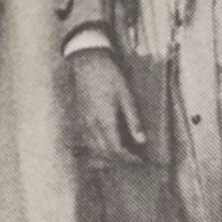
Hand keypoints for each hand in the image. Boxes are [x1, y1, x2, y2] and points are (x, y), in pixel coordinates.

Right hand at [69, 49, 146, 164]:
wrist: (87, 61)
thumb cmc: (109, 76)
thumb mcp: (126, 95)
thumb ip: (133, 119)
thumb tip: (142, 140)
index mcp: (105, 121)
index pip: (116, 150)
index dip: (129, 159)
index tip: (140, 159)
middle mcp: (92, 126)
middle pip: (104, 153)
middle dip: (119, 159)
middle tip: (133, 158)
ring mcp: (84, 122)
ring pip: (94, 148)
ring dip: (108, 155)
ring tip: (121, 152)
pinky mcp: (80, 117)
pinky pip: (88, 140)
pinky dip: (98, 147)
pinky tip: (106, 142)